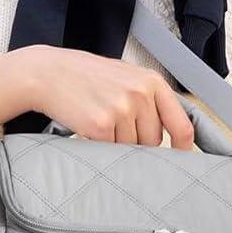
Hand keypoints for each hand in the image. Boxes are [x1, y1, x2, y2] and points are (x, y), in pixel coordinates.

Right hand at [19, 47, 196, 148]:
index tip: (181, 158)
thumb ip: (149, 98)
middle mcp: (140, 94)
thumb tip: (171, 132)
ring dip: (115, 142)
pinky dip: (99, 144)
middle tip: (114, 124)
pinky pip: (109, 150)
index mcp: (152, 81)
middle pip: (153, 141)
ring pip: (130, 148)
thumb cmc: (86, 76)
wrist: (48, 73)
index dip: (183, 148)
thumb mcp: (125, 77)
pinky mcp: (101, 125)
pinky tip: (88, 124)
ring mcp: (121, 109)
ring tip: (98, 118)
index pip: (182, 125)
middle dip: (137, 140)